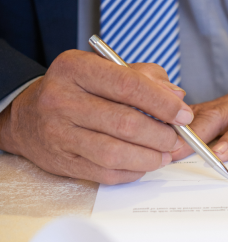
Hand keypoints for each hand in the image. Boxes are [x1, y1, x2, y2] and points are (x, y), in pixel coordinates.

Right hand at [0, 50, 191, 183]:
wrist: (29, 116)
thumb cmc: (77, 91)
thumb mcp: (105, 70)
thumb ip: (144, 78)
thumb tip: (177, 96)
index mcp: (76, 68)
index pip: (128, 85)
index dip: (163, 104)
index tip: (183, 114)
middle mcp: (62, 99)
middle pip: (126, 122)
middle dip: (161, 135)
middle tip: (176, 139)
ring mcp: (59, 133)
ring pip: (116, 153)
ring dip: (149, 157)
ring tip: (164, 154)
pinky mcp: (62, 161)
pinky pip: (106, 173)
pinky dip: (133, 171)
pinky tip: (143, 164)